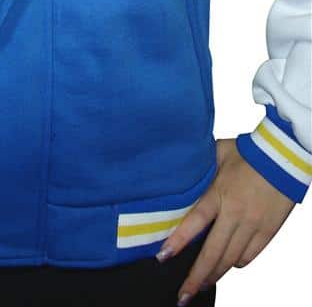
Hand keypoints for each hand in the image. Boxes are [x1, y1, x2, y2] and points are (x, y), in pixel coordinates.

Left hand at [156, 138, 295, 304]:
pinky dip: (237, 264)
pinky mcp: (268, 231)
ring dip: (215, 274)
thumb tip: (180, 167)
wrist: (282, 157)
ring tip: (201, 284)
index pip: (195, 222)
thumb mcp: (217, 154)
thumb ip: (200, 167)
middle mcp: (235, 213)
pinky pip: (250, 256)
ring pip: (231, 259)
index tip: (163, 257)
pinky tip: (228, 266)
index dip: (178, 242)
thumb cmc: (246, 152)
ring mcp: (253, 225)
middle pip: (213, 253)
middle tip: (183, 294)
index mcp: (219, 193)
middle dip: (196, 276)